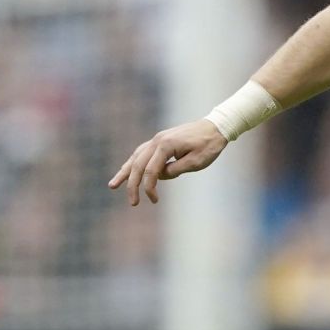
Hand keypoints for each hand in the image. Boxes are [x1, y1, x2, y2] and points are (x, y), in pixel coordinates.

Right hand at [108, 118, 229, 204]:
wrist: (216, 127)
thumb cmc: (209, 145)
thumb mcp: (197, 162)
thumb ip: (176, 170)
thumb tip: (159, 176)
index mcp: (166, 145)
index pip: (151, 170)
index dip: (149, 187)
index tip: (154, 200)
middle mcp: (157, 140)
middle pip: (138, 165)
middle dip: (133, 185)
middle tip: (132, 203)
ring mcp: (157, 139)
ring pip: (135, 157)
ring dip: (124, 172)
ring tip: (113, 185)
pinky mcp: (160, 140)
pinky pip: (141, 152)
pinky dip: (133, 163)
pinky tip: (127, 170)